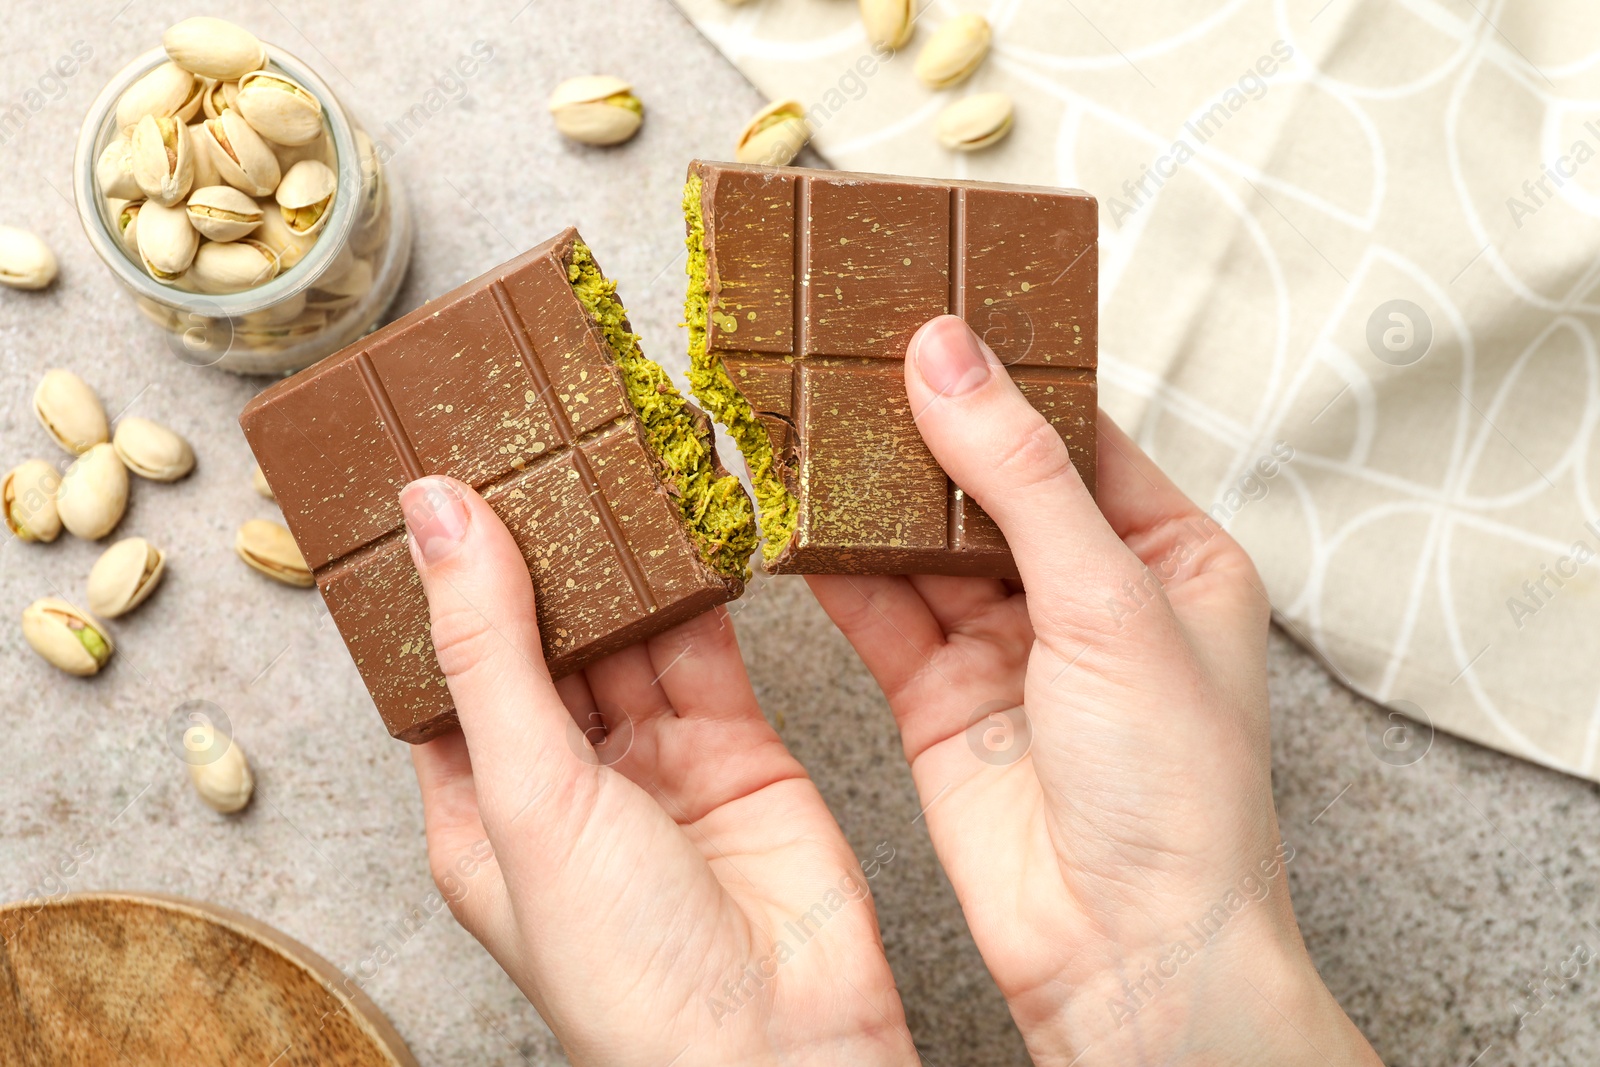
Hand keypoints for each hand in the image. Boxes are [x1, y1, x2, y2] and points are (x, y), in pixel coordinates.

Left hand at [400, 476, 915, 1066]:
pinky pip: (706, 643)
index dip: (440, 572)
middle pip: (540, 633)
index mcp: (480, 806)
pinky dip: (698, 580)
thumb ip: (489, 647)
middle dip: (537, 544)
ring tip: (601, 446)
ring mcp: (654, 760)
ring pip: (626, 628)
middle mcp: (564, 778)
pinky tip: (685, 514)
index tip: (436, 469)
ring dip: (616, 550)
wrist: (782, 1044)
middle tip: (526, 430)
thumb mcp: (528, 795)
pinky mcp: (737, 744)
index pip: (446, 664)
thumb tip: (437, 515)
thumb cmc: (628, 973)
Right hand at [808, 316, 1382, 1065]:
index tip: (929, 312)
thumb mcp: (1109, 602)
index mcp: (1168, 556)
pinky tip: (796, 523)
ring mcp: (1010, 649)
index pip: (1074, 434)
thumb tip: (946, 356)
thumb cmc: (1175, 790)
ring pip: (925, 545)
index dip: (1004, 376)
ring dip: (871, 495)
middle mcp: (1088, 596)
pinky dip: (838, 571)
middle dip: (921, 429)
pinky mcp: (941, 699)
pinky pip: (882, 613)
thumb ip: (1018, 475)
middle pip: (988, 483)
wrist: (1128, 953)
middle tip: (845, 354)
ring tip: (804, 421)